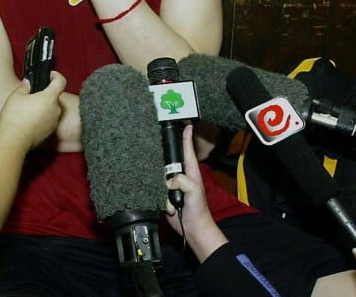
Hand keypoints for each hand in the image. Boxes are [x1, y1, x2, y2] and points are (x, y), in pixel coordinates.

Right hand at [0, 71, 67, 149]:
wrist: (15, 140)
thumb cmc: (15, 117)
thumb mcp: (16, 96)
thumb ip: (24, 87)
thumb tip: (27, 83)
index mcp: (49, 98)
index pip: (61, 82)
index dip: (56, 76)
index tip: (50, 75)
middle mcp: (55, 110)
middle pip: (55, 97)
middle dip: (45, 94)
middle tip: (32, 95)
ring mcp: (54, 122)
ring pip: (51, 109)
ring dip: (43, 107)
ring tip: (28, 109)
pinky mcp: (50, 132)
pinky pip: (48, 120)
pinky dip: (42, 118)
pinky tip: (29, 120)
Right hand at [163, 124, 226, 261]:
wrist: (192, 228)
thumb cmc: (198, 209)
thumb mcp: (194, 191)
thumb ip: (182, 180)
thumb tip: (168, 181)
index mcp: (191, 172)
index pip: (187, 151)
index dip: (186, 138)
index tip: (186, 126)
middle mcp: (181, 176)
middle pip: (169, 162)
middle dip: (165, 164)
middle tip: (164, 166)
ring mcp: (173, 186)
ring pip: (160, 177)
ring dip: (165, 190)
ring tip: (175, 203)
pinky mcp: (165, 195)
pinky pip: (156, 189)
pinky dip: (160, 197)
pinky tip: (168, 206)